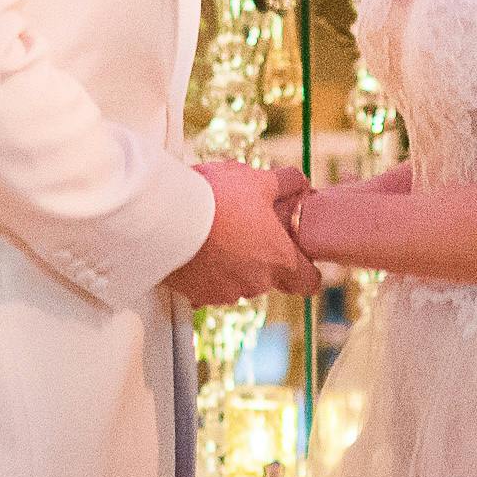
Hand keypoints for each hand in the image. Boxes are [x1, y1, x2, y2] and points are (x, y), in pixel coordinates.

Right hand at [164, 162, 313, 308]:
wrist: (166, 216)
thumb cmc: (218, 197)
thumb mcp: (258, 180)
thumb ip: (286, 183)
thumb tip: (301, 182)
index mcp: (279, 260)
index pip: (309, 283)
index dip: (306, 270)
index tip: (295, 254)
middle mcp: (257, 284)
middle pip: (270, 278)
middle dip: (260, 258)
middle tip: (244, 229)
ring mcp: (226, 293)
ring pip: (238, 282)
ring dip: (232, 264)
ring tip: (215, 233)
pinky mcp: (197, 296)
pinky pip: (208, 286)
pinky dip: (206, 271)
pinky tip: (196, 247)